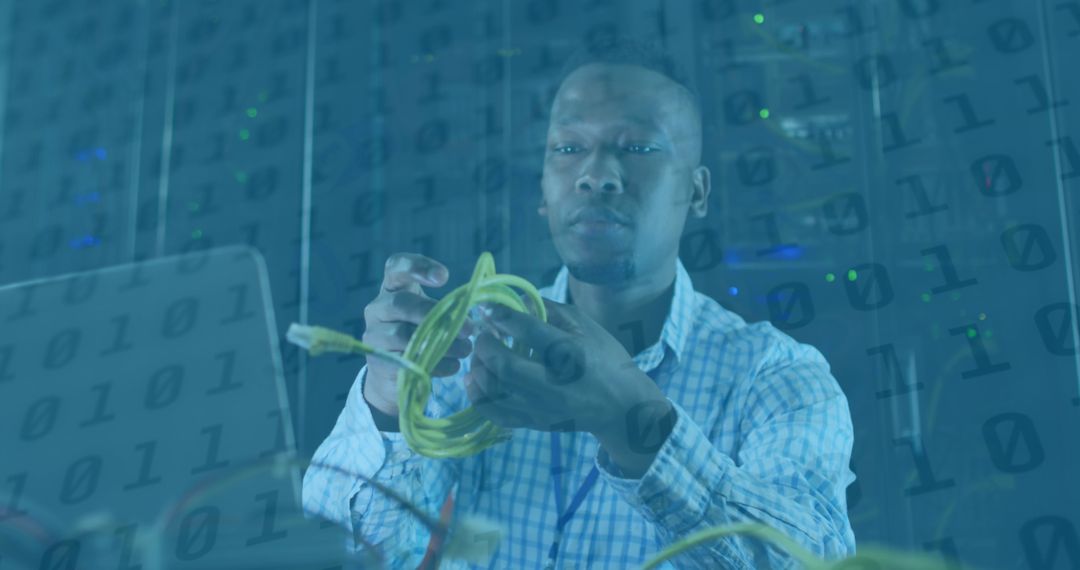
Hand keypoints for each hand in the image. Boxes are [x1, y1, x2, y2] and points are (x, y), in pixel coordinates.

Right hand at [360, 253, 473, 415]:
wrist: (395, 373)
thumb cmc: (421, 334)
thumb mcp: (433, 315)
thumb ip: (449, 309)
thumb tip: (475, 318)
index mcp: (393, 288)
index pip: (396, 266)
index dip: (417, 267)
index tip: (444, 277)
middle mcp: (378, 308)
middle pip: (401, 303)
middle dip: (437, 314)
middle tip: (469, 329)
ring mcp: (373, 335)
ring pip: (403, 336)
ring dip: (441, 344)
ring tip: (465, 350)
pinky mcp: (378, 362)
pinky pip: (406, 361)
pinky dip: (434, 364)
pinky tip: (453, 366)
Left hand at [464, 299, 670, 442]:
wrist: (621, 407)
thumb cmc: (605, 359)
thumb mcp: (586, 325)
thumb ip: (549, 309)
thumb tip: (515, 300)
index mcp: (570, 352)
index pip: (527, 330)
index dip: (501, 315)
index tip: (487, 308)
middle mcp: (553, 382)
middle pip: (504, 364)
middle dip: (484, 345)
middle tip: (483, 334)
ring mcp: (542, 407)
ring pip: (495, 390)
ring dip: (478, 368)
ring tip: (480, 355)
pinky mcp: (535, 423)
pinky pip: (496, 415)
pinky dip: (478, 397)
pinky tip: (475, 380)